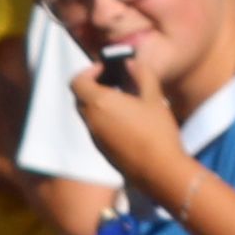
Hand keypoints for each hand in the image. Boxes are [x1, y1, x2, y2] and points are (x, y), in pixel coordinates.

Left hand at [67, 49, 190, 203]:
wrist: (159, 171)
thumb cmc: (157, 131)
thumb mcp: (153, 97)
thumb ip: (141, 74)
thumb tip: (130, 63)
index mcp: (99, 104)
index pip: (76, 82)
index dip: (88, 71)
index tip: (106, 68)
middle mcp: (91, 121)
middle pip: (80, 98)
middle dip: (94, 86)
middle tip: (115, 81)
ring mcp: (94, 138)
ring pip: (88, 114)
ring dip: (100, 103)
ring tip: (124, 98)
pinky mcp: (102, 151)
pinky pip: (96, 128)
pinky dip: (104, 118)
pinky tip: (127, 119)